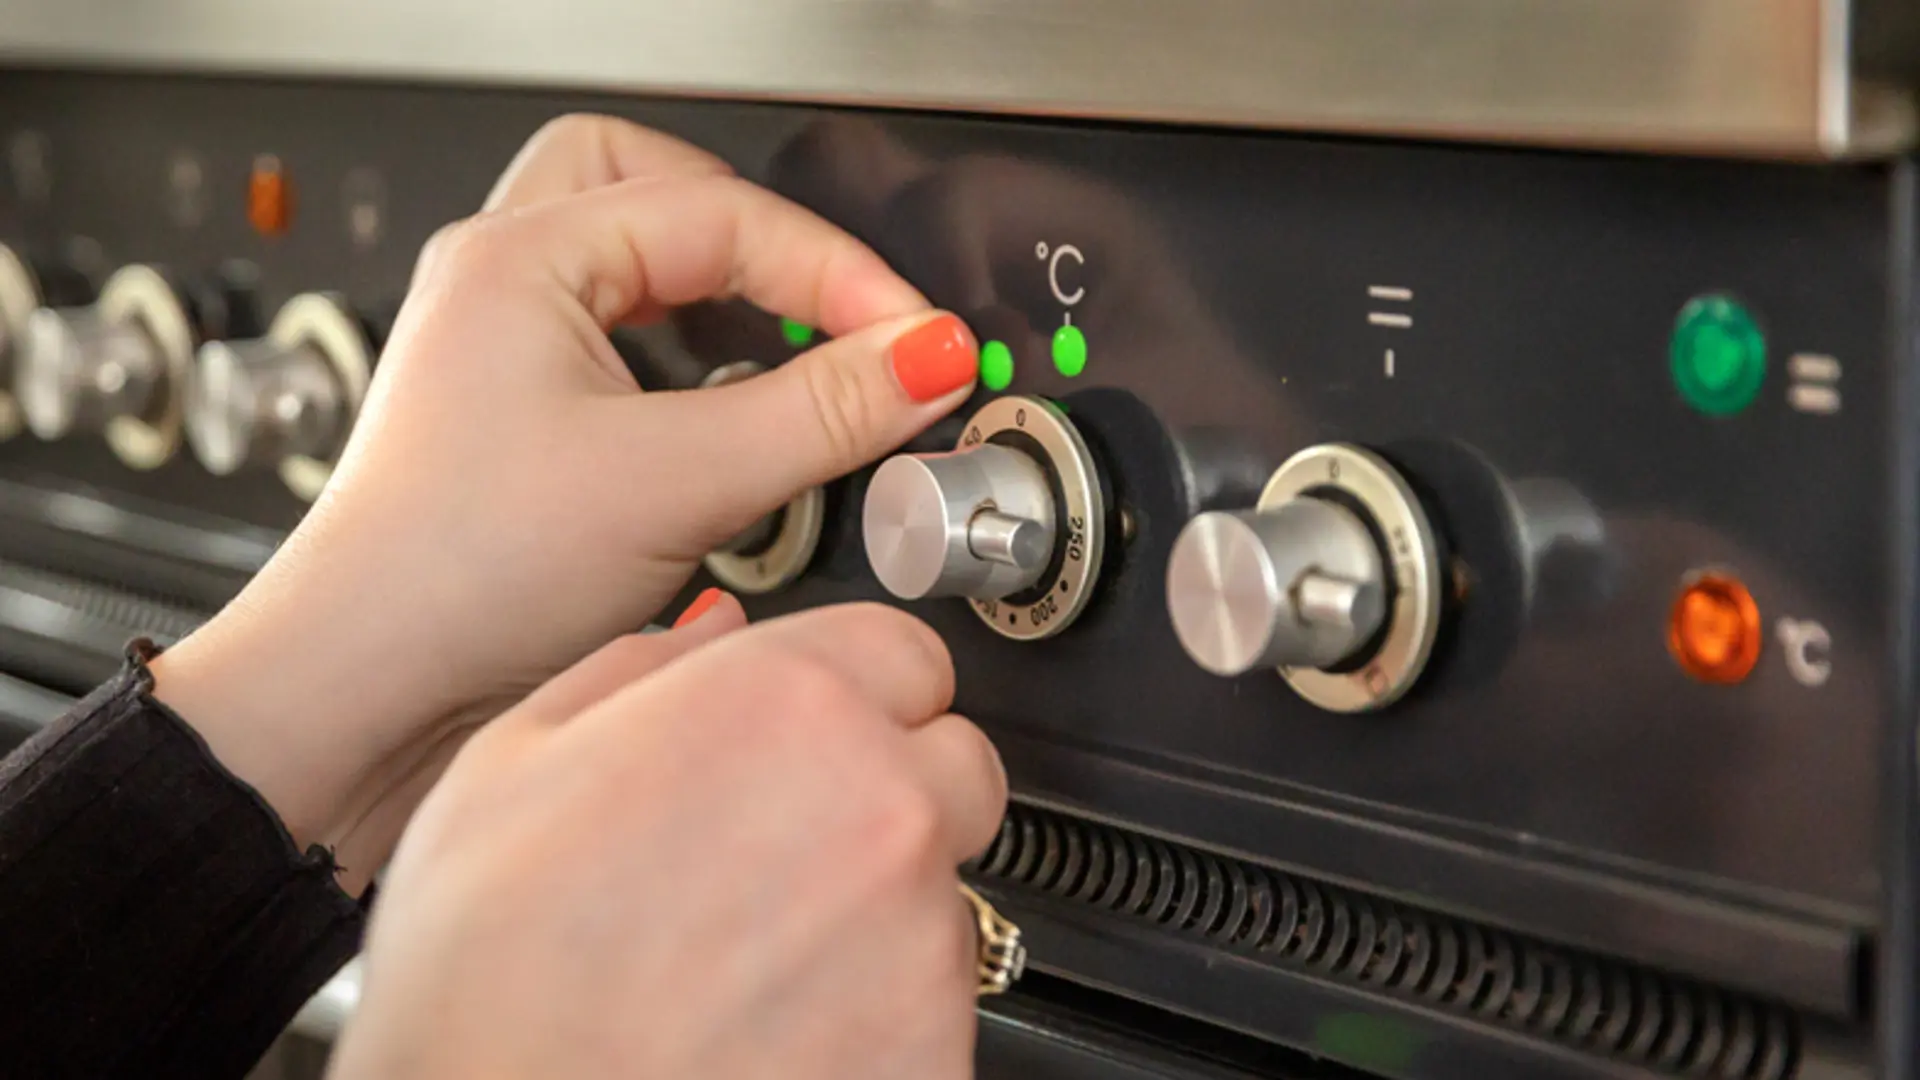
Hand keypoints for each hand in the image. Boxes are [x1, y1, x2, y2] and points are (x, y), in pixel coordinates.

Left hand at [147, 116, 983, 890]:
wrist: (365, 693)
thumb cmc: (455, 576)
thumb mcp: (675, 483)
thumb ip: (819, 414)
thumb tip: (923, 359)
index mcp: (520, 259)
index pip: (724, 215)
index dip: (838, 273)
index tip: (915, 338)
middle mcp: (499, 282)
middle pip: (653, 182)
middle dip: (752, 231)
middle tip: (830, 299)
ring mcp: (501, 346)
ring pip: (631, 258)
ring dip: (714, 290)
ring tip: (783, 346)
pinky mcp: (518, 415)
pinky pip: (621, 338)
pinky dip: (687, 354)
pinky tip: (724, 414)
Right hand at [326, 603, 1006, 1079]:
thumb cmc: (484, 980)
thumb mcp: (509, 762)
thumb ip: (642, 668)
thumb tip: (717, 631)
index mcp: (788, 706)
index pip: (910, 654)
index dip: (857, 697)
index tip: (817, 737)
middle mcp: (882, 807)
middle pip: (954, 767)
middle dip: (889, 797)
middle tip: (781, 858)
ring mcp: (922, 937)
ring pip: (945, 893)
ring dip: (880, 914)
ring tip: (748, 961)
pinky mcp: (939, 1045)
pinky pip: (937, 1006)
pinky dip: (879, 1018)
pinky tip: (772, 1028)